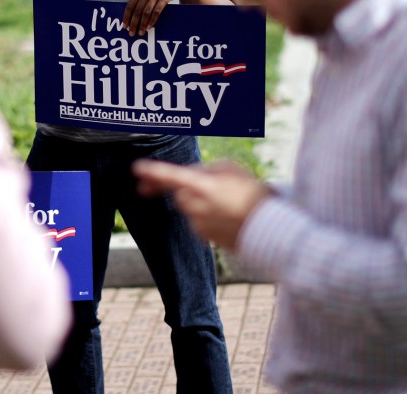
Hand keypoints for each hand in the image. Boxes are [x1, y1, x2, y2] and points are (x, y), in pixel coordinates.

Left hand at [122, 0, 190, 35]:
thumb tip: (130, 15)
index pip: (130, 4)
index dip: (126, 17)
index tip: (124, 26)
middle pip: (137, 10)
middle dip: (134, 23)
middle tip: (132, 33)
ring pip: (146, 12)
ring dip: (142, 24)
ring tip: (141, 32)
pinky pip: (156, 11)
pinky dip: (152, 21)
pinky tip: (149, 27)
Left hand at [134, 159, 270, 250]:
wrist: (269, 229)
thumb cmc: (253, 195)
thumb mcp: (233, 170)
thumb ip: (208, 169)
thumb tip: (194, 176)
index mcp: (202, 187)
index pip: (171, 177)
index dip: (154, 172)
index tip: (137, 168)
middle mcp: (195, 207)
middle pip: (181, 193)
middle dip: (190, 189)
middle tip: (213, 186)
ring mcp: (198, 224)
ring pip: (191, 208)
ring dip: (202, 203)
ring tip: (230, 202)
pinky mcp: (204, 237)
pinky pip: (200, 221)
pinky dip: (209, 216)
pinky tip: (229, 215)